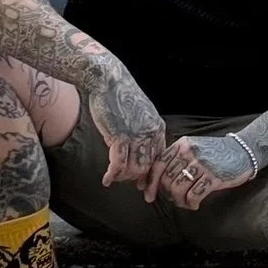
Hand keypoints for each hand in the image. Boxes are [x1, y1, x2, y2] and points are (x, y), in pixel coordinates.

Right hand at [86, 66, 165, 189]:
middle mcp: (151, 133)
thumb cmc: (120, 95)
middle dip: (141, 180)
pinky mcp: (120, 137)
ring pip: (135, 169)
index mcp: (157, 127)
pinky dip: (113, 175)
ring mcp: (136, 136)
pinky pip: (119, 165)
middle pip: (150, 167)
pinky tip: (107, 180)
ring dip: (124, 177)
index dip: (153, 173)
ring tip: (115, 178)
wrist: (108, 79)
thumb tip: (139, 151)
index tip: (146, 183)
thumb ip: (143, 131)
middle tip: (133, 187)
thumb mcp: (140, 113)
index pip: (160, 158)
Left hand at [145, 134, 255, 210]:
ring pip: (177, 188)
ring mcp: (201, 164)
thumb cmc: (216, 153)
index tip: (148, 195)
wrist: (243, 151)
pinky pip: (193, 195)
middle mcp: (189, 152)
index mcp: (182, 144)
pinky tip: (194, 205)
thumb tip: (157, 180)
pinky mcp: (213, 177)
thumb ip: (177, 159)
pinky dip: (191, 204)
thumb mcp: (194, 148)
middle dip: (167, 194)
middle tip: (174, 200)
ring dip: (179, 201)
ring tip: (185, 203)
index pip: (158, 164)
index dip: (150, 182)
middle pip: (166, 179)